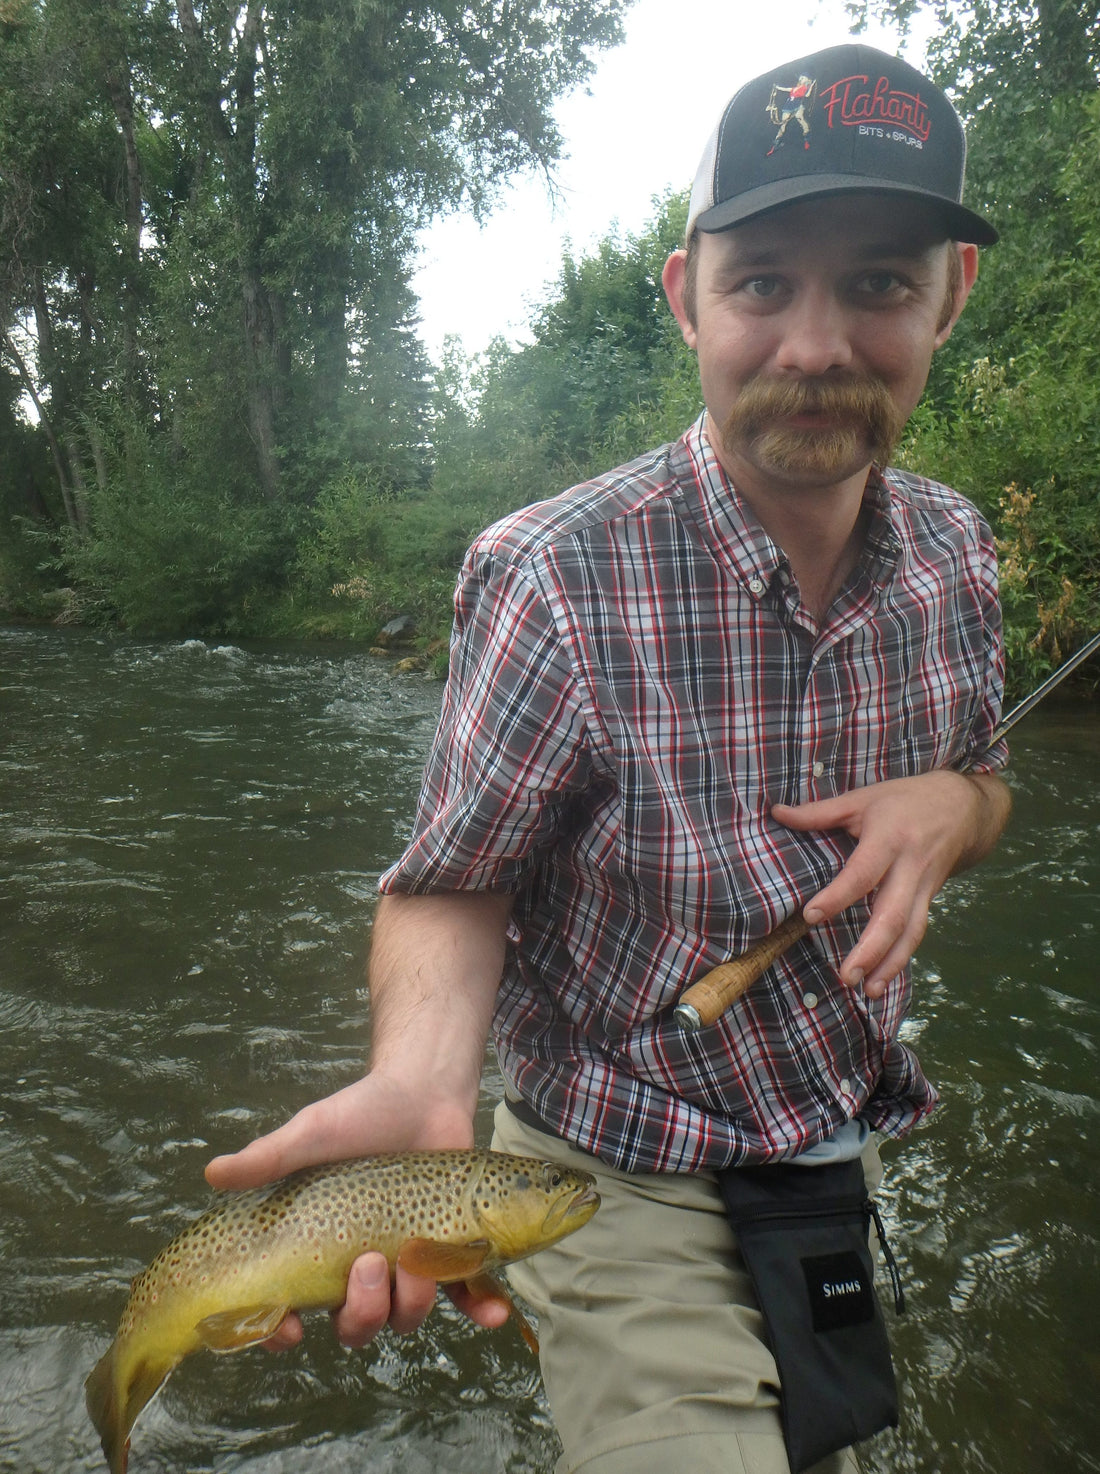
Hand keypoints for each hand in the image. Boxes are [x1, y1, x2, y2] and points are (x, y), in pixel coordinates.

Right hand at [204, 1072, 510, 1349]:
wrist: (422, 1090)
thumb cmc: (360, 1113)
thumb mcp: (312, 1133)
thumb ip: (269, 1157)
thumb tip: (212, 1172)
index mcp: (320, 1251)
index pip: (291, 1312)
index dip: (283, 1333)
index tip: (289, 1326)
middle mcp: (361, 1269)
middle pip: (355, 1325)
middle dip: (361, 1312)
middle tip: (369, 1265)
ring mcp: (408, 1263)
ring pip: (405, 1316)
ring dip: (411, 1303)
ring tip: (417, 1259)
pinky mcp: (452, 1250)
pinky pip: (467, 1293)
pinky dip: (480, 1305)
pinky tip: (495, 1310)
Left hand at [771, 770, 1008, 997]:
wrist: (964, 807)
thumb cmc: (906, 800)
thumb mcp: (864, 798)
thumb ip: (819, 812)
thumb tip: (777, 813)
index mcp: (890, 838)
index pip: (862, 872)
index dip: (838, 895)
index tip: (811, 915)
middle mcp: (910, 867)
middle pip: (893, 914)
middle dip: (870, 949)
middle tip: (845, 976)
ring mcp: (924, 887)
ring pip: (910, 931)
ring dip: (889, 964)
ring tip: (865, 990)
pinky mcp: (930, 899)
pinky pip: (917, 932)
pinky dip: (900, 959)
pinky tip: (881, 980)